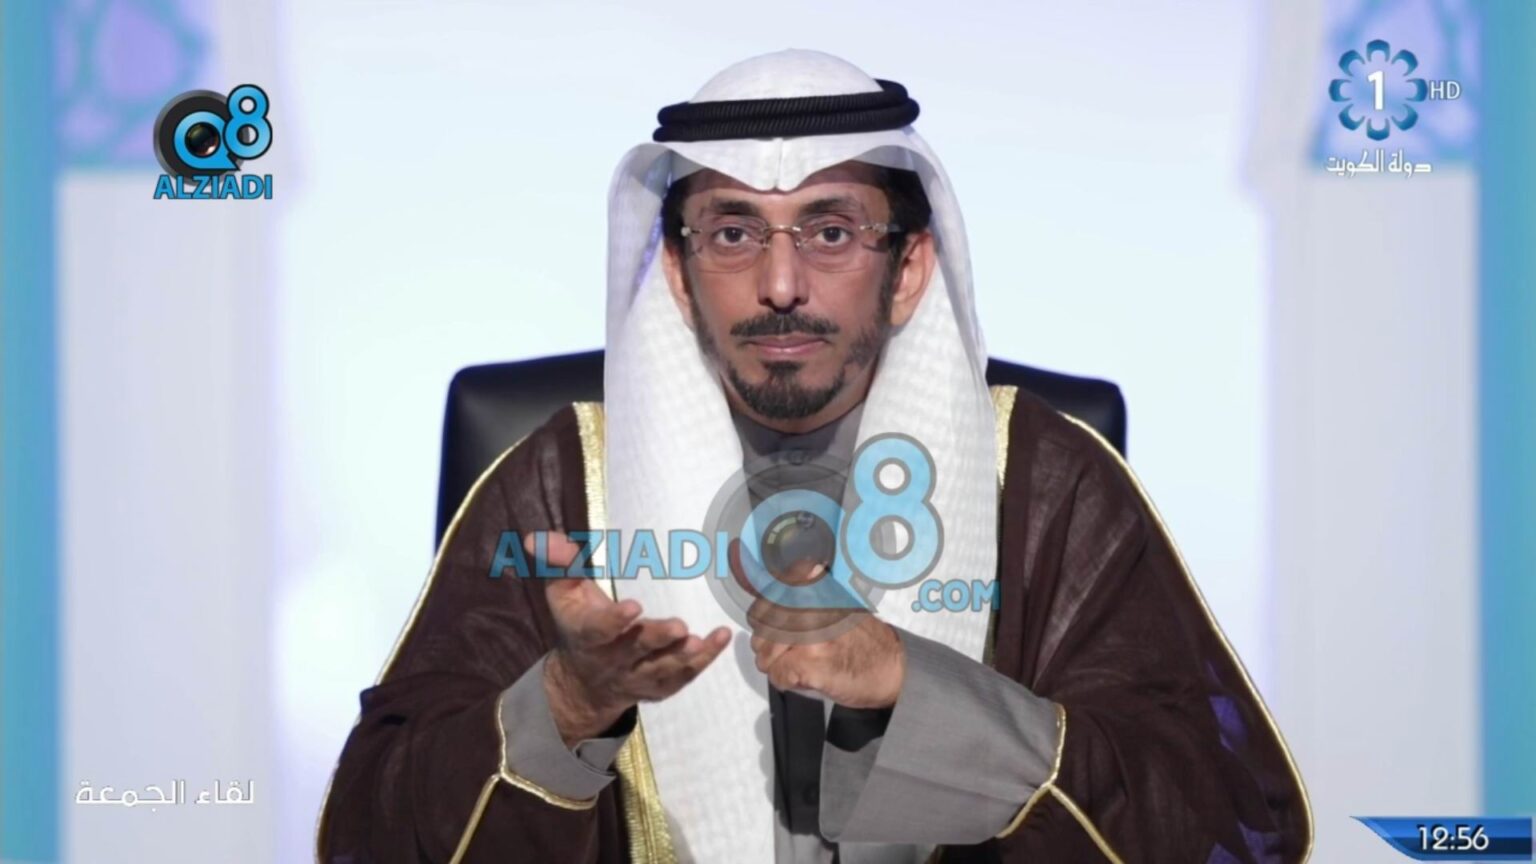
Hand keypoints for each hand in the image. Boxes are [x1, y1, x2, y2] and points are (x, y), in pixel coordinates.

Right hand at [529, 531, 731, 745]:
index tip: (632, 607)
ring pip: (661, 671)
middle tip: (679, 627)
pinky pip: (683, 677)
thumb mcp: (562, 593)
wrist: (583, 683)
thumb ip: (558, 564)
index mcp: (587, 635)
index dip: (613, 622)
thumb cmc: (578, 623)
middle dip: (656, 640)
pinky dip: (704, 661)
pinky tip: (722, 638)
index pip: (597, 630)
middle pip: (635, 652)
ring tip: (704, 640)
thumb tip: (536, 538)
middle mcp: (613, 660)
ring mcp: (638, 676)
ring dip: (683, 657)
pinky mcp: (660, 686)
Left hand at [730, 541, 905, 708]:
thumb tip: (766, 607)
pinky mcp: (810, 661)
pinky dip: (787, 682)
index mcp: (815, 587)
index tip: (776, 625)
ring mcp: (810, 634)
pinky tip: (805, 679)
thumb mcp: (835, 603)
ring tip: (800, 666)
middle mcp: (811, 606)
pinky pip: (777, 674)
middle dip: (768, 645)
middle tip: (790, 653)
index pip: (767, 598)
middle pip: (761, 628)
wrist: (893, 668)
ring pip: (764, 653)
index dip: (766, 617)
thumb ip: (802, 598)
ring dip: (777, 665)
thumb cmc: (864, 641)